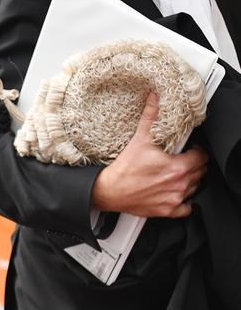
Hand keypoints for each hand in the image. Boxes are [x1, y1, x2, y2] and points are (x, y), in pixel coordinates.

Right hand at [91, 92, 207, 217]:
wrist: (109, 190)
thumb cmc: (124, 169)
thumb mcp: (139, 139)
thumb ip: (151, 117)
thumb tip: (155, 100)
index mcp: (177, 167)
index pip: (201, 157)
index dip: (196, 151)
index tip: (188, 150)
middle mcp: (178, 185)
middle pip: (200, 173)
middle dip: (193, 165)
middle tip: (181, 160)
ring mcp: (174, 198)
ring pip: (194, 188)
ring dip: (189, 181)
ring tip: (175, 174)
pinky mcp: (167, 210)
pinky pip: (186, 207)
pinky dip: (183, 201)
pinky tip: (174, 192)